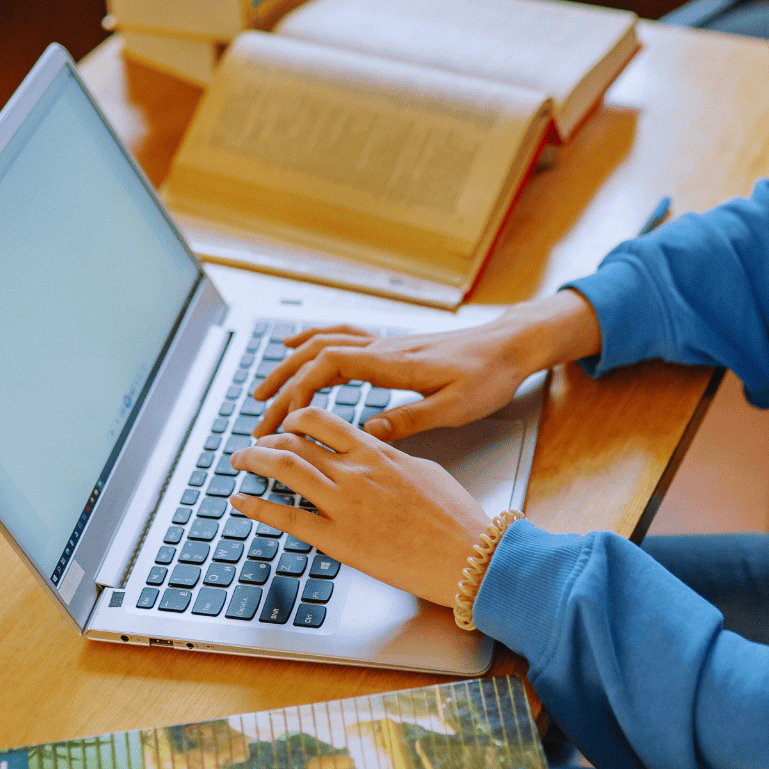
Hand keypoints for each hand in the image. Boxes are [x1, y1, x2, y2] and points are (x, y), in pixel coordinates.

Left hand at [231, 407, 488, 607]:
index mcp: (377, 452)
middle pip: (295, 442)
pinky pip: (286, 518)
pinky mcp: (338, 539)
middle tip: (252, 446)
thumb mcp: (427, 471)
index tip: (284, 426)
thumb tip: (379, 455)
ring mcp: (344, 505)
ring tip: (239, 462)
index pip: (322, 422)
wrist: (470, 555)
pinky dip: (257, 506)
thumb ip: (394, 459)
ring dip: (254, 462)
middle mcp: (355, 472)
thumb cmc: (457, 518)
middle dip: (266, 441)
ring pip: (284, 469)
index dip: (295, 420)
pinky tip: (240, 501)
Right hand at [250, 292, 602, 440]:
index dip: (301, 388)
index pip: (331, 365)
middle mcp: (382, 349)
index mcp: (394, 364)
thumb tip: (368, 431)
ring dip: (288, 366)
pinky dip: (310, 340)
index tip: (285, 417)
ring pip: (322, 345)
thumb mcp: (456, 406)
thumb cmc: (488, 376)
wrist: (509, 345)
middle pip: (316, 356)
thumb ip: (411, 419)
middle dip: (282, 386)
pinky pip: (340, 337)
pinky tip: (295, 346)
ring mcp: (384, 345)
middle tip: (259, 419)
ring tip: (262, 391)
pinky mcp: (390, 348)